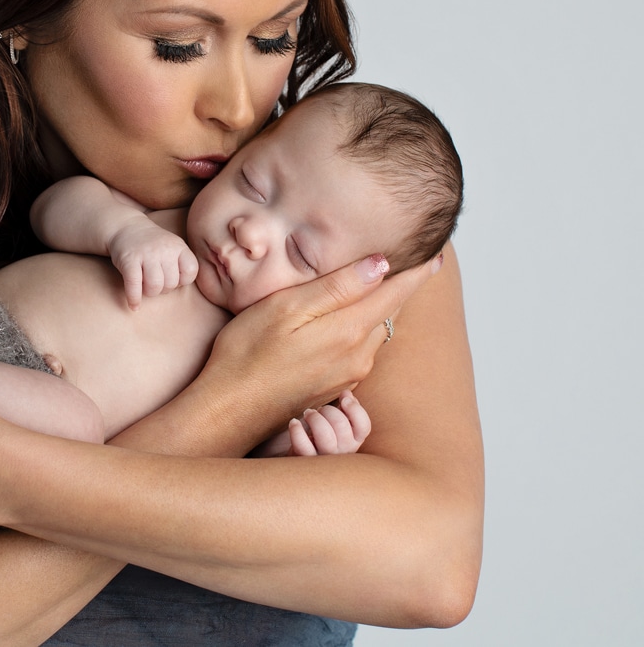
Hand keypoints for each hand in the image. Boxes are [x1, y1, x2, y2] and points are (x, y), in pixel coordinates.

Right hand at [107, 218, 198, 308]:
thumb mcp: (172, 246)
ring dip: (149, 293)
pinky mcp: (129, 259)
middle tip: (154, 282)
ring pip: (154, 286)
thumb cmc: (151, 244)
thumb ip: (181, 263)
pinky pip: (134, 286)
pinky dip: (134, 299)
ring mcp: (146, 253)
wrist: (125, 227)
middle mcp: (164, 248)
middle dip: (162, 289)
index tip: (171, 277)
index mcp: (178, 246)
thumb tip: (182, 287)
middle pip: (171, 283)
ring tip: (144, 287)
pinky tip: (134, 305)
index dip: (181, 280)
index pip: (190, 272)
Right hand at [194, 252, 443, 433]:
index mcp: (348, 331)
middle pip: (390, 313)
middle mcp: (358, 357)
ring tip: (386, 284)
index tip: (437, 253)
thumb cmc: (246, 354)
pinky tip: (350, 320)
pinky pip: (362, 351)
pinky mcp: (334, 388)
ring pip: (377, 332)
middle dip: (404, 287)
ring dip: (383, 308)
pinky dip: (364, 329)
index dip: (418, 271)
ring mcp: (348, 376)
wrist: (228, 411)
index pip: (396, 293)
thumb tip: (381, 264)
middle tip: (420, 262)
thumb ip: (335, 287)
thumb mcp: (285, 308)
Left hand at [253, 389, 370, 456]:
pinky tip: (294, 423)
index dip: (355, 410)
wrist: (294, 453)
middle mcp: (343, 452)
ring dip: (315, 419)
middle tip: (318, 409)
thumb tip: (347, 393)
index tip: (343, 398)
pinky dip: (297, 430)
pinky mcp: (305, 461)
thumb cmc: (318, 432)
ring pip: (326, 438)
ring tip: (307, 413)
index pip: (364, 427)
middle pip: (342, 427)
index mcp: (354, 440)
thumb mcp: (335, 420)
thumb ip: (345, 408)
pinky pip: (303, 446)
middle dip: (329, 411)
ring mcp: (324, 458)